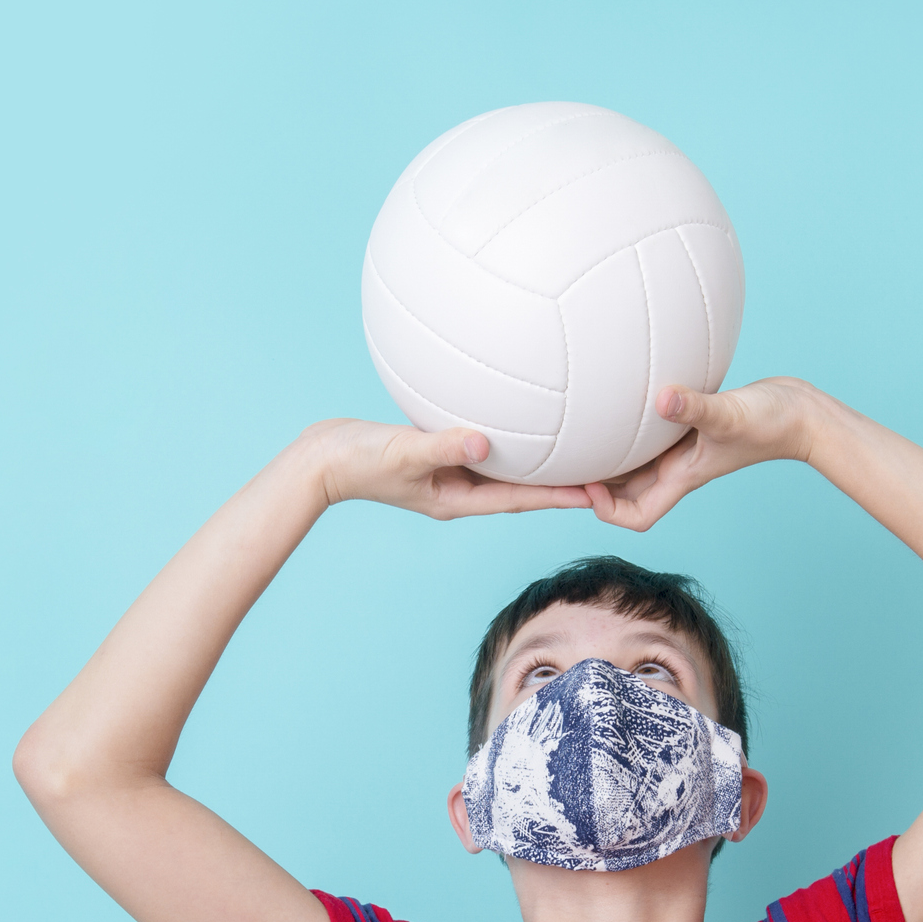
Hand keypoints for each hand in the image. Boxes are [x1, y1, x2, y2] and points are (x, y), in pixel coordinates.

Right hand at [299, 419, 593, 519]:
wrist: (323, 458)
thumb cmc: (358, 459)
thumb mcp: (402, 452)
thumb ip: (442, 445)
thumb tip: (484, 441)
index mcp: (458, 499)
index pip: (519, 499)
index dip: (559, 496)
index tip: (597, 491)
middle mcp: (460, 489)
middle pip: (520, 488)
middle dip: (558, 482)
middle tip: (600, 472)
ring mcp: (450, 474)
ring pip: (505, 471)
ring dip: (537, 463)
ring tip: (574, 450)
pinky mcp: (439, 455)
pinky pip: (483, 449)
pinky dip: (506, 442)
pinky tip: (519, 422)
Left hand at [586, 377, 827, 530]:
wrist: (799, 412)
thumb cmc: (771, 419)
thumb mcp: (730, 413)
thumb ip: (697, 407)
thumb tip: (663, 397)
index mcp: (682, 477)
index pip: (638, 515)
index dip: (609, 510)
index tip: (591, 486)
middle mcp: (676, 469)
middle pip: (624, 492)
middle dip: (591, 487)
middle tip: (558, 469)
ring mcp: (680, 451)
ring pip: (633, 466)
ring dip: (606, 461)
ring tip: (572, 442)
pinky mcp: (686, 430)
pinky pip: (647, 438)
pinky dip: (628, 432)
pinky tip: (614, 406)